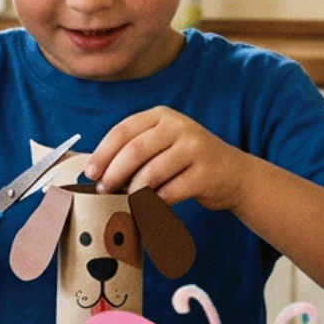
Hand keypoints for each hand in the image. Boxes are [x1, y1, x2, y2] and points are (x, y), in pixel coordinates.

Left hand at [85, 107, 252, 209]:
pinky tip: (150, 208)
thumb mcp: (162, 144)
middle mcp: (179, 126)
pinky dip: (155, 203)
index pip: (123, 131)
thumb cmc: (186, 162)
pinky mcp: (207, 172)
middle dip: (113, 173)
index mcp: (161, 116)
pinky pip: (171, 191)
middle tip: (103, 189)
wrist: (233, 174)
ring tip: (126, 200)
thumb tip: (96, 172)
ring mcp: (195, 148)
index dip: (103, 153)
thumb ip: (134, 151)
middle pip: (135, 150)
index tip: (90, 173)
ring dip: (133, 191)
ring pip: (152, 172)